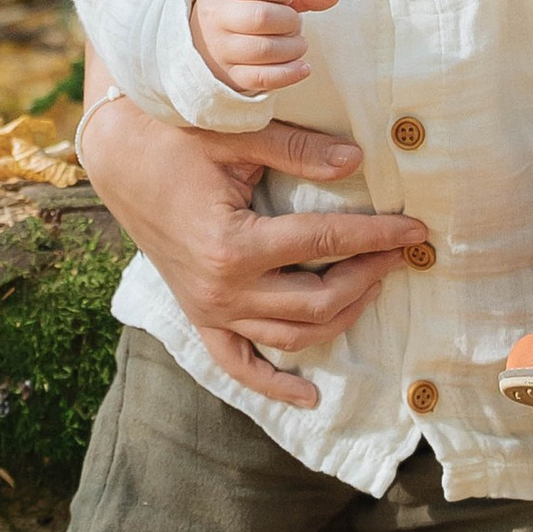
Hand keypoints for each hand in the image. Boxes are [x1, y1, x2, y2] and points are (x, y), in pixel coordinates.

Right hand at [75, 89, 421, 407]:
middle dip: (368, 276)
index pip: (325, 243)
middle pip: (317, 301)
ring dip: (340, 318)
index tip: (416, 231)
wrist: (116, 157)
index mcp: (233, 245)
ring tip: (374, 286)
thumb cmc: (173, 138)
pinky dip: (273, 386)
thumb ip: (298, 150)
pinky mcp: (199, 315)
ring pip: (291, 337)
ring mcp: (208, 310)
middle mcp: (221, 290)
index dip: (376, 236)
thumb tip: (357, 161)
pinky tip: (310, 396)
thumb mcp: (235, 135)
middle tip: (399, 252)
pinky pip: (238, 364)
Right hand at [189, 0, 339, 96]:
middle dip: (289, 21)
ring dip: (293, 48)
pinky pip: (261, 79)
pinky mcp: (230, 75)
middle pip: (260, 17)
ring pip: (263, 50)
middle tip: (293, 23)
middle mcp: (216, 17)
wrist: (209, 36)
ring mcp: (220, 48)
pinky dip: (288, 74)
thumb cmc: (246, 7)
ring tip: (298, 43)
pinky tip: (303, 68)